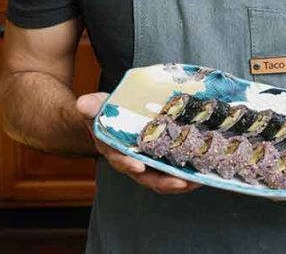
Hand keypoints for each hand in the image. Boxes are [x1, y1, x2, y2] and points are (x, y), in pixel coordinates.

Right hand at [76, 92, 200, 195]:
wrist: (113, 118)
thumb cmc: (105, 113)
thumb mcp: (96, 107)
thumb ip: (91, 106)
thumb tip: (82, 103)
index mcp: (115, 151)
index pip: (121, 161)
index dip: (128, 164)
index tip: (137, 166)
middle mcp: (132, 162)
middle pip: (147, 178)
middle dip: (164, 182)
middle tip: (181, 182)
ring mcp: (148, 163)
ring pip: (163, 178)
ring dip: (180, 182)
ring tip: (198, 180)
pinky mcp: (162, 160)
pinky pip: (174, 170)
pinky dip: (187, 173)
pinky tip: (203, 171)